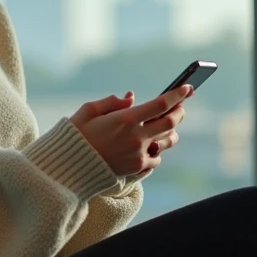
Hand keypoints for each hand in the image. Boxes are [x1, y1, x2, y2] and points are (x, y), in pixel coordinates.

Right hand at [69, 85, 193, 175]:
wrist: (69, 168)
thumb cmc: (77, 135)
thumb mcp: (89, 110)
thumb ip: (112, 102)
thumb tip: (131, 98)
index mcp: (126, 119)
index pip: (161, 104)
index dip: (178, 95)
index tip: (188, 88)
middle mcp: (136, 137)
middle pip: (171, 123)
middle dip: (179, 112)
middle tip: (180, 107)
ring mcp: (138, 154)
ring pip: (167, 142)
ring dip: (169, 133)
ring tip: (165, 127)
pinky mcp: (136, 169)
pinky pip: (156, 159)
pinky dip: (156, 151)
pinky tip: (150, 145)